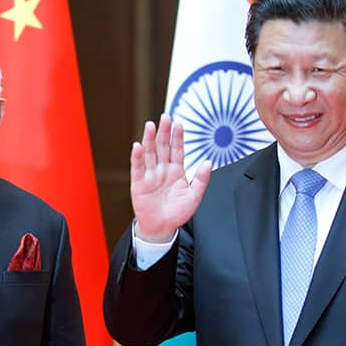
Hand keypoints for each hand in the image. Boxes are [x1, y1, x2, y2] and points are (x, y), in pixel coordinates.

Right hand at [130, 114, 211, 241]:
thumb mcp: (194, 196)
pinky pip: (137, 168)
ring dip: (149, 139)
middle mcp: (162, 170)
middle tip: (165, 117)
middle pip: (162, 147)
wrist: (162, 228)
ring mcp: (150, 175)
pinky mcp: (139, 184)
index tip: (179, 123)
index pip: (177, 150)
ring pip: (150, 153)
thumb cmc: (177, 213)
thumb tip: (208, 162)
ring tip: (150, 125)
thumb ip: (201, 179)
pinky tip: (138, 146)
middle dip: (164, 132)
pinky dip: (137, 157)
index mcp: (176, 171)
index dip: (178, 137)